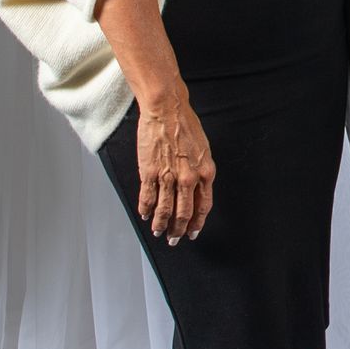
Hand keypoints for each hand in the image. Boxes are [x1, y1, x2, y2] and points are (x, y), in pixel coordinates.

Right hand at [136, 92, 215, 242]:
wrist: (167, 109)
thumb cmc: (185, 125)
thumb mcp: (203, 150)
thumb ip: (200, 171)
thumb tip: (194, 190)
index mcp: (206, 172)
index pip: (203, 206)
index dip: (197, 222)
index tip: (192, 232)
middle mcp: (189, 178)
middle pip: (184, 213)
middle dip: (178, 230)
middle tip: (174, 239)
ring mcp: (169, 177)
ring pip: (165, 210)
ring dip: (160, 224)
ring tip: (158, 231)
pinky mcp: (150, 172)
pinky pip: (147, 198)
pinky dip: (145, 209)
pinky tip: (144, 214)